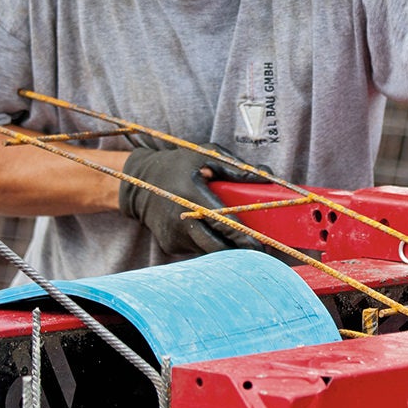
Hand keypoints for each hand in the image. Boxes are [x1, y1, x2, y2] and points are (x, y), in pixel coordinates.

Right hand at [118, 144, 264, 255]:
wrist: (140, 181)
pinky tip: (211, 233)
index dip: (242, 237)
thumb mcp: (206, 155)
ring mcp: (173, 235)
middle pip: (215, 246)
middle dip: (239, 252)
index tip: (260, 246)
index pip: (220, 221)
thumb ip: (236, 167)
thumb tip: (267, 175)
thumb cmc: (179, 165)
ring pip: (208, 250)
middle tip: (259, 251)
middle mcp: (179, 218)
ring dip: (225, 247)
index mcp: (190, 194)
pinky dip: (208, 244)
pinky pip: (197, 249)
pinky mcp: (169, 246)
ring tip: (239, 239)